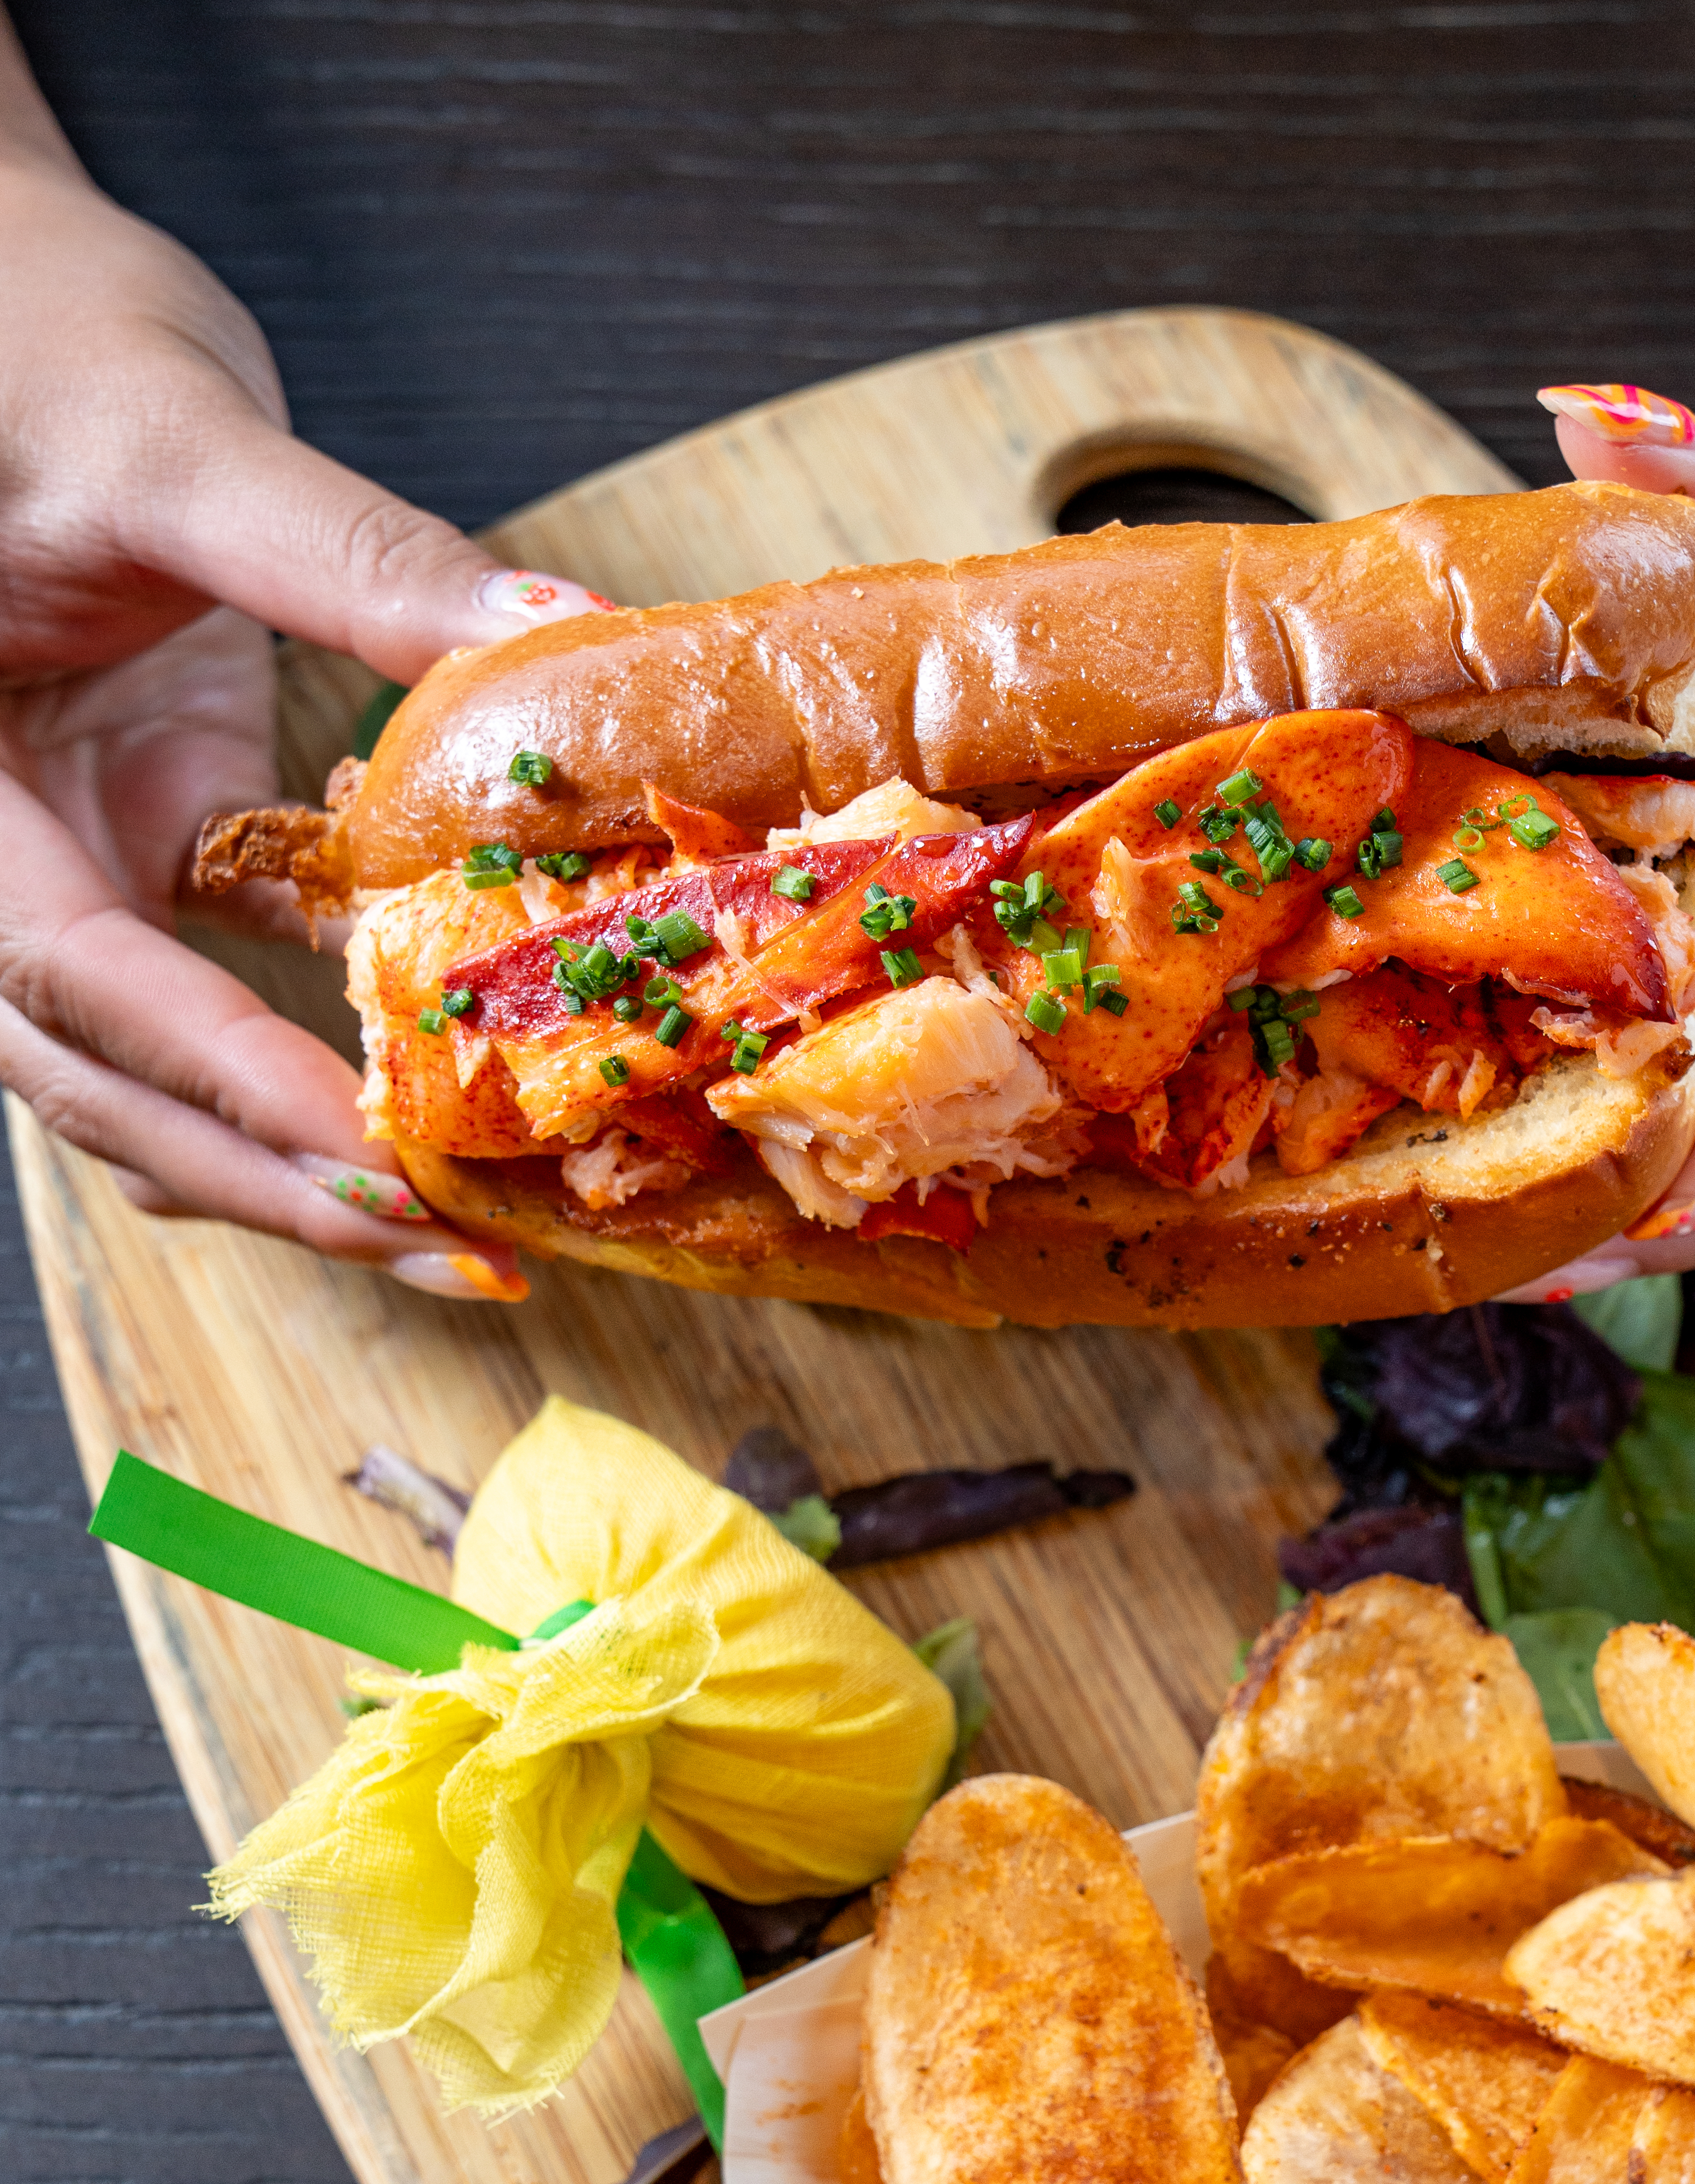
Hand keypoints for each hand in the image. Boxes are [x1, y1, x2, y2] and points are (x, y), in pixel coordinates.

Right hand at [0, 136, 598, 1294]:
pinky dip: (317, 1054)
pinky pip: (212, 990)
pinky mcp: (140, 840)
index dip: (225, 1085)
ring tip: (466, 1217)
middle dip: (273, 1181)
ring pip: (150, 1071)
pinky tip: (448, 1090)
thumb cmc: (36, 329)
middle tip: (459, 1248)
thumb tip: (548, 637)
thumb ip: (351, 555)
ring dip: (294, 1153)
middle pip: (102, 1080)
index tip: (377, 1162)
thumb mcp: (182, 434)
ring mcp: (56, 858)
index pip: (74, 978)